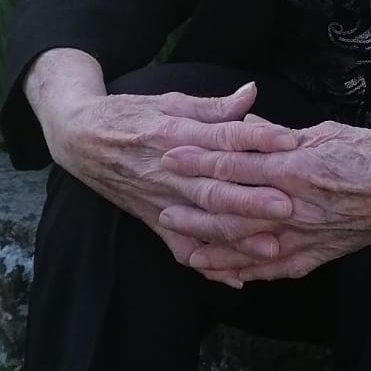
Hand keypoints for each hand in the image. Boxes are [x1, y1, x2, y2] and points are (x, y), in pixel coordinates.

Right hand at [43, 78, 300, 281]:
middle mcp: (170, 169)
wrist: (80, 139)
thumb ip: (214, 105)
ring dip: (236, 237)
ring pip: (202, 222)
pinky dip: (206, 264)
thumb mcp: (170, 101)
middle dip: (251, 200)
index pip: (222, 136)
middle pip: (214, 188)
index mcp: (175, 133)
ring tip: (271, 246)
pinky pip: (181, 247)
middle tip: (287, 206)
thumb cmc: (131, 115)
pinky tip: (235, 278)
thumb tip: (252, 92)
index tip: (290, 141)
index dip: (256, 138)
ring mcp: (161, 199)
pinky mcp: (154, 220)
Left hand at [163, 121, 370, 282]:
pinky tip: (224, 275)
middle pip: (231, 208)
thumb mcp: (323, 133)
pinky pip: (275, 268)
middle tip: (159, 202)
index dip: (198, 159)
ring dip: (212, 245)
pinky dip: (247, 272)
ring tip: (180, 244)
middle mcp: (296, 205)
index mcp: (295, 167)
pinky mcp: (320, 254)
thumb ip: (279, 135)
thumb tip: (241, 126)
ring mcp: (307, 235)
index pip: (234, 163)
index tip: (168, 153)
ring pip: (247, 245)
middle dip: (193, 206)